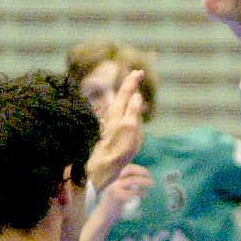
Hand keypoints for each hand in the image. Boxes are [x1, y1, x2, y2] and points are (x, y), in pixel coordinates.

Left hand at [84, 69, 144, 191]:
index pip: (126, 91)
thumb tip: (136, 95)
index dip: (132, 81)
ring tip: (133, 90)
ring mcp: (112, 126)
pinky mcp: (112, 136)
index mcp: (118, 112)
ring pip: (121, 108)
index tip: (138, 71)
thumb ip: (133, 110)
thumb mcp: (129, 128)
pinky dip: (126, 112)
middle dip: (129, 87)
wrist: (102, 168)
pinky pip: (122, 119)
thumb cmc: (117, 149)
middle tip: (135, 76)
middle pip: (123, 98)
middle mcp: (113, 117)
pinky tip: (128, 116)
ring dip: (127, 99)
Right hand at [97, 164, 152, 220]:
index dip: (138, 168)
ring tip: (152, 184)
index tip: (146, 173)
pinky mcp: (118, 197)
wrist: (102, 216)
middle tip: (150, 176)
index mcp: (114, 179)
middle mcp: (114, 181)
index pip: (127, 168)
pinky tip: (144, 195)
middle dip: (141, 171)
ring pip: (132, 180)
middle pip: (129, 170)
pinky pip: (132, 192)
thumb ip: (126, 187)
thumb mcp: (117, 193)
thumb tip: (139, 184)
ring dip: (144, 181)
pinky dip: (140, 193)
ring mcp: (115, 188)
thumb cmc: (112, 206)